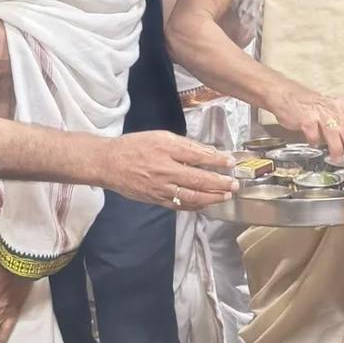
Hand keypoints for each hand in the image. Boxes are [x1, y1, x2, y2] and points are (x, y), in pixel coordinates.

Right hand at [97, 130, 238, 209]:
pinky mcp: (156, 200)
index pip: (198, 156)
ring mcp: (161, 188)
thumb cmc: (135, 146)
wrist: (108, 164)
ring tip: (226, 196)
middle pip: (199, 179)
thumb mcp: (160, 136)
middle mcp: (165, 170)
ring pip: (192, 196)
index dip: (217, 161)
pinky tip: (206, 204)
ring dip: (212, 197)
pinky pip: (180, 205)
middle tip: (235, 184)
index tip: (231, 162)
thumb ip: (185, 145)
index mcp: (167, 149)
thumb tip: (208, 152)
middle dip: (220, 183)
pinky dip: (196, 205)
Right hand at [271, 82, 343, 169]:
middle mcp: (335, 108)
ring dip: (337, 150)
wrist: (286, 94)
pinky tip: (314, 144)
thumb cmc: (312, 107)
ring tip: (337, 159)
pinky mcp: (306, 119)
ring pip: (333, 134)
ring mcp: (320, 114)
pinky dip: (315, 142)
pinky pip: (313, 135)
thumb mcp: (332, 115)